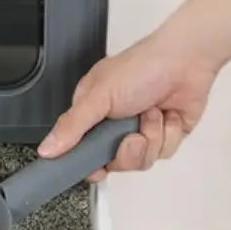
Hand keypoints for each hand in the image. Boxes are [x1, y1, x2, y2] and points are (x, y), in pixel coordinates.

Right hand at [37, 32, 218, 179]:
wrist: (185, 61)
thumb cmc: (139, 68)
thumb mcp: (98, 96)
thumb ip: (72, 126)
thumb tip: (46, 149)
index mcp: (93, 113)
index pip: (83, 151)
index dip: (90, 165)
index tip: (98, 169)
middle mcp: (115, 126)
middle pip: (115, 162)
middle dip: (128, 151)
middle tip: (132, 134)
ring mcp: (142, 132)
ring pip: (142, 160)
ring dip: (151, 137)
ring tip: (152, 114)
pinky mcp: (166, 136)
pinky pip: (164, 153)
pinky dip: (168, 134)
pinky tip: (168, 114)